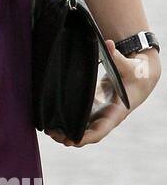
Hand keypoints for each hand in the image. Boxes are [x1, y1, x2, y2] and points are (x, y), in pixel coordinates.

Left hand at [45, 39, 160, 146]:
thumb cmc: (134, 73)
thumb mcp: (128, 66)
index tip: (72, 140)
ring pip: (81, 130)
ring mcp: (98, 116)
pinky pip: (78, 121)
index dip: (87, 137)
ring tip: (48, 131)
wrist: (137, 79)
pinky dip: (66, 124)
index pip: (101, 129)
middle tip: (53, 134)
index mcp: (116, 112)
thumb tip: (108, 44)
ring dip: (65, 133)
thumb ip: (117, 58)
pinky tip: (52, 122)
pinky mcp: (91, 110)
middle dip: (70, 138)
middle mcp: (106, 118)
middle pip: (87, 135)